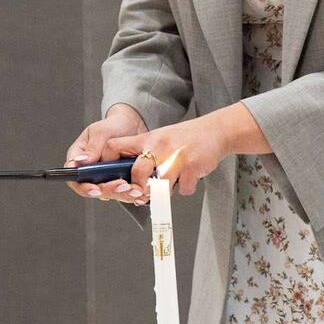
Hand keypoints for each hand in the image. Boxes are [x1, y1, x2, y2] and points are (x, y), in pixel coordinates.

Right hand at [65, 105, 150, 205]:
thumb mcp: (101, 132)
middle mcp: (89, 170)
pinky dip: (128, 192)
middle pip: (91, 188)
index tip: (95, 188)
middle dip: (106, 190)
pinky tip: (137, 189)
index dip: (83, 186)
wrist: (132, 126)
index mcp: (79, 157)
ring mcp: (103, 176)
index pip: (73, 176)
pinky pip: (119, 191)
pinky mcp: (116, 180)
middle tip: (121, 185)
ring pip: (107, 193)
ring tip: (132, 188)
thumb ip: (92, 147)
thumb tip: (81, 162)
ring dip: (119, 193)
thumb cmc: (113, 126)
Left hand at [106, 113, 230, 200]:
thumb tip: (130, 179)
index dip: (107, 162)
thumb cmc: (186, 138)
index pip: (115, 146)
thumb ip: (144, 154)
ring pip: (159, 186)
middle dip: (139, 188)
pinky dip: (185, 189)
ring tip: (168, 187)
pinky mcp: (192, 167)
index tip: (112, 174)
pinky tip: (188, 179)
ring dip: (162, 193)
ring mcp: (176, 157)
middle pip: (137, 173)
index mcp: (148, 139)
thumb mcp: (160, 138)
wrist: (216, 131)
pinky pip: (182, 189)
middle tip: (144, 191)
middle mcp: (159, 147)